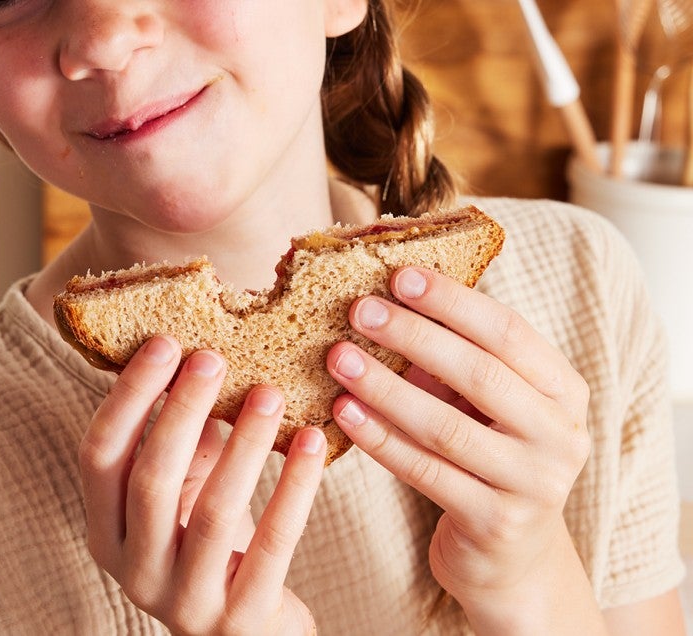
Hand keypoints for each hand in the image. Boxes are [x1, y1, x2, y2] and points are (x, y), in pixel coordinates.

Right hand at [79, 335, 325, 634]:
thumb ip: (186, 434)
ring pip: (213, 510)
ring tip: (270, 393)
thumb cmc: (211, 542)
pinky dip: (294, 486)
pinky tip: (313, 441)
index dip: (129, 396)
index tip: (164, 342)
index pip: (99, 455)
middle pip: (149, 479)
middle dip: (182, 410)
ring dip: (244, 444)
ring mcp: (184, 600)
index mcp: (106, 530)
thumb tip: (202, 349)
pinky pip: (273, 543)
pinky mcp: (240, 618)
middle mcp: (133, 568)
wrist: (245, 630)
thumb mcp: (186, 488)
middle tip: (213, 356)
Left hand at [327, 267, 598, 632]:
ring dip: (385, 388)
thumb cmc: (486, 456)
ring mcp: (533, 483)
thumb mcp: (484, 404)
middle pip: (480, 373)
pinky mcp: (495, 523)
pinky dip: (381, 440)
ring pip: (446, 427)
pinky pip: (426, 472)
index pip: (508, 332)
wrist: (511, 555)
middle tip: (359, 310)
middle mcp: (561, 435)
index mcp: (563, 391)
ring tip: (338, 359)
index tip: (399, 275)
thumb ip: (454, 357)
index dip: (453, 301)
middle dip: (414, 336)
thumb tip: (384, 295)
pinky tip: (344, 414)